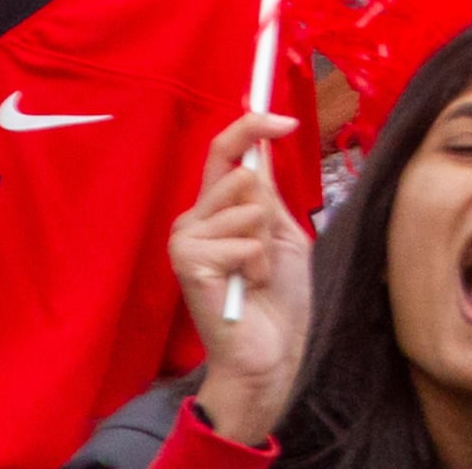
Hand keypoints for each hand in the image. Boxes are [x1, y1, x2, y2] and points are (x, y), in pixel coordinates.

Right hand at [170, 115, 311, 446]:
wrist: (271, 351)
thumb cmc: (278, 297)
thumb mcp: (282, 233)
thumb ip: (267, 192)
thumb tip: (261, 144)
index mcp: (215, 208)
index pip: (224, 151)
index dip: (252, 126)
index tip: (286, 120)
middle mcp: (193, 219)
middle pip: (243, 174)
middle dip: (271, 211)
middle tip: (265, 253)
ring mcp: (185, 240)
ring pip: (247, 204)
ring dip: (266, 242)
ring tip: (254, 274)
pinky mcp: (188, 263)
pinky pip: (244, 239)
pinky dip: (258, 263)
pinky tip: (245, 288)